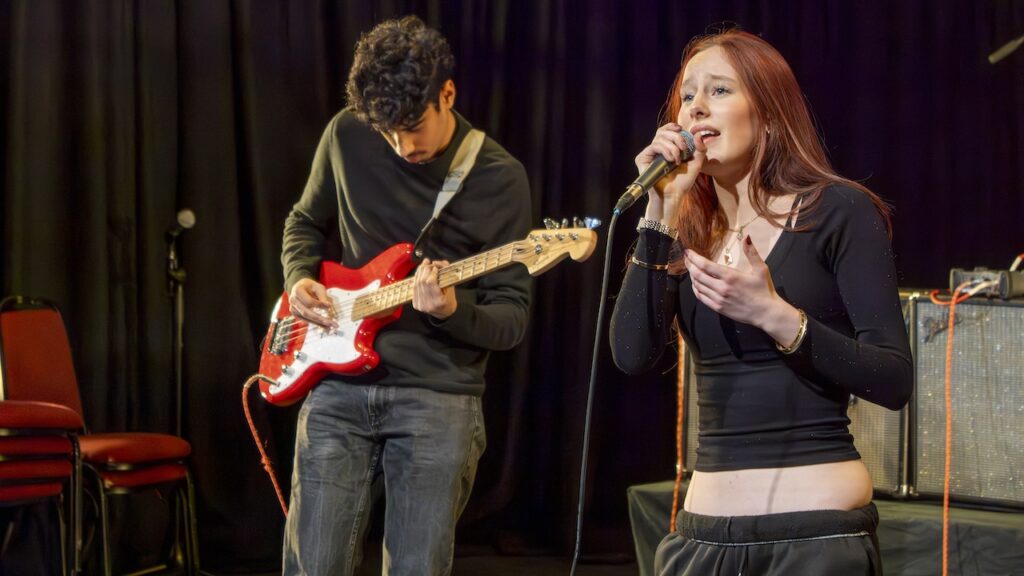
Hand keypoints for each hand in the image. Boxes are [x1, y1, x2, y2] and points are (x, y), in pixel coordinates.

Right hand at [288, 277, 336, 327]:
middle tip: (333, 323)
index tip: (330, 306)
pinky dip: (316, 324)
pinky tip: (325, 326)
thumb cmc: (311, 286)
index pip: (308, 301)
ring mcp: (293, 308)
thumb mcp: (318, 287)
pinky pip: (306, 320)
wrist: (301, 287)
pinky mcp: (296, 314)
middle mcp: (293, 300)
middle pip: (306, 312)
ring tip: (331, 326)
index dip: (319, 305)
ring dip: (319, 323)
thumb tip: (328, 306)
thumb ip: (322, 296)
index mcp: (297, 291)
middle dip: (320, 319)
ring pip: (306, 318)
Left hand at [412, 258, 456, 319]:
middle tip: (429, 263)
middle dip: (425, 270)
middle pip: (422, 282)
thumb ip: (446, 273)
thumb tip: (437, 262)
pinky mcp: (416, 304)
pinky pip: (414, 288)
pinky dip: (417, 278)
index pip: (430, 282)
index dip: (432, 272)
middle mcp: (428, 305)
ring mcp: (420, 305)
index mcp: (439, 302)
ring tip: (425, 264)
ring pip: (416, 284)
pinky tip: (420, 272)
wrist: (443, 313)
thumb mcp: (451, 286)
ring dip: (420, 272)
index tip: (436, 267)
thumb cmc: (449, 299)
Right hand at [635, 122, 706, 221]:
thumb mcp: (696, 164)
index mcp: (667, 148)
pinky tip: (670, 160)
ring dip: (672, 147)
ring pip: (659, 138)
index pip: (666, 130)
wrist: (673, 195)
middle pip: (663, 131)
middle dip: (676, 137)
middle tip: (684, 149)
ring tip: (677, 160)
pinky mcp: (642, 159)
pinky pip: (654, 146)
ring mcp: (649, 154)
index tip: (681, 129)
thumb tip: (697, 134)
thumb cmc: (682, 182)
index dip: (672, 127)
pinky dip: (664, 150)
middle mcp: (657, 150)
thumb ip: (700, 149)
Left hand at [683, 237, 798, 340]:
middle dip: (689, 265)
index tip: (688, 251)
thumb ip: (751, 252)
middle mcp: (721, 288)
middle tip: (686, 258)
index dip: (694, 257)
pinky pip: (701, 297)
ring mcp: (718, 299)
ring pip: (698, 286)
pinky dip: (696, 289)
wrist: (766, 313)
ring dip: (692, 276)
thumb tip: (746, 237)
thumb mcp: (761, 269)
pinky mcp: (718, 308)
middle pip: (698, 275)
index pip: (705, 265)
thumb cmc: (764, 290)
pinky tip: (696, 284)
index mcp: (730, 276)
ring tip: (691, 269)